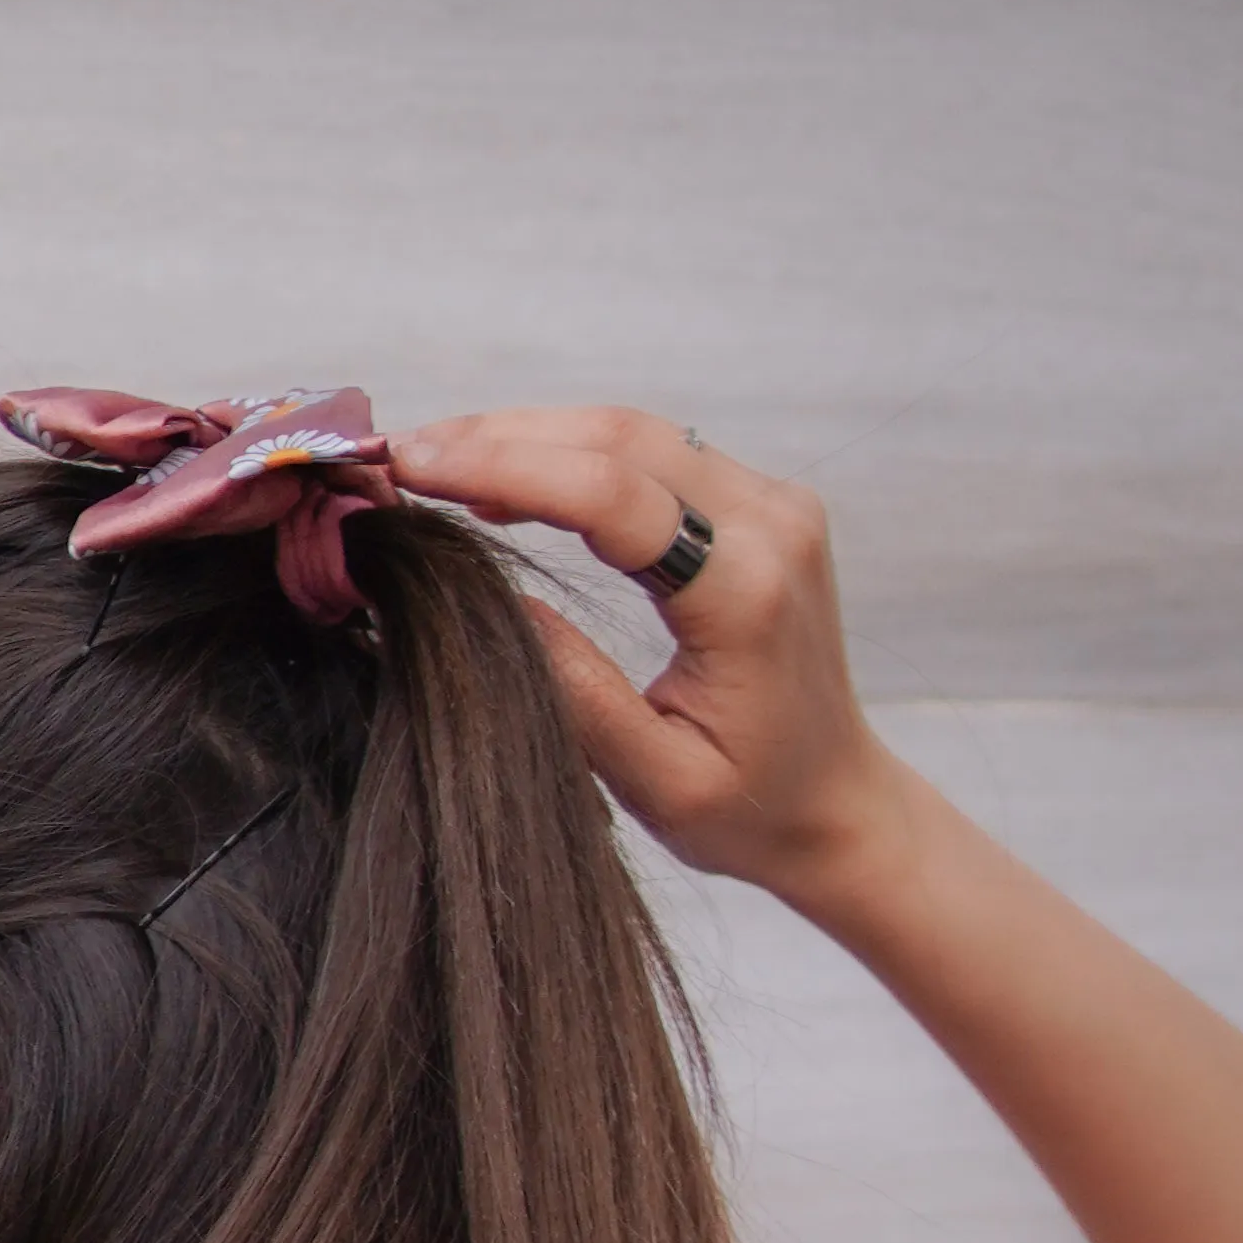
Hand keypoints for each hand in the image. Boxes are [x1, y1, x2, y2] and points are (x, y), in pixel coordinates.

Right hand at [388, 409, 895, 905]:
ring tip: (439, 462)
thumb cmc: (751, 810)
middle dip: (504, 436)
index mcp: (748, 593)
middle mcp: (772, 525)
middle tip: (405, 454)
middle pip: (622, 437)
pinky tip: (507, 478)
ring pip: (635, 432)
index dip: (508, 468)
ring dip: (532, 437)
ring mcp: (773, 504)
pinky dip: (573, 455)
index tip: (418, 467)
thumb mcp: (658, 782)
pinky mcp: (758, 505)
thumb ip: (580, 695)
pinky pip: (654, 454)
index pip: (615, 494)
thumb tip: (495, 602)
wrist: (836, 803)